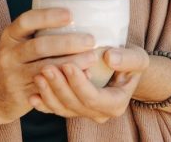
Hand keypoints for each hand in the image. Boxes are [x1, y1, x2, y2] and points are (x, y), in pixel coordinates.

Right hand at [0, 8, 99, 126]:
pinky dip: (67, 82)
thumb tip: (79, 22)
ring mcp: (13, 76)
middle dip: (67, 42)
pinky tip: (83, 78)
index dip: (48, 16)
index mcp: (10, 36)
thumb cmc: (12, 62)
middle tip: (90, 40)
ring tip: (91, 59)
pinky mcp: (21, 95)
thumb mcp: (16, 43)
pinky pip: (47, 88)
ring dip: (72, 63)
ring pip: (46, 69)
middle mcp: (9, 54)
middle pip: (39, 45)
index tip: (70, 14)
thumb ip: (38, 34)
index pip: (27, 21)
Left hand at [29, 44, 149, 123]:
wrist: (123, 69)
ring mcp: (83, 112)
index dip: (78, 83)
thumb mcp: (137, 58)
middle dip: (59, 87)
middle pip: (74, 104)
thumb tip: (110, 57)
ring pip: (62, 108)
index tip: (68, 65)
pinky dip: (43, 103)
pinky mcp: (71, 107)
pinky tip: (32, 93)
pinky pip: (55, 109)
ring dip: (48, 93)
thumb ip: (127, 59)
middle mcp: (99, 113)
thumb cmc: (130, 61)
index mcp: (115, 103)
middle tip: (46, 68)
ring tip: (38, 75)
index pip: (93, 97)